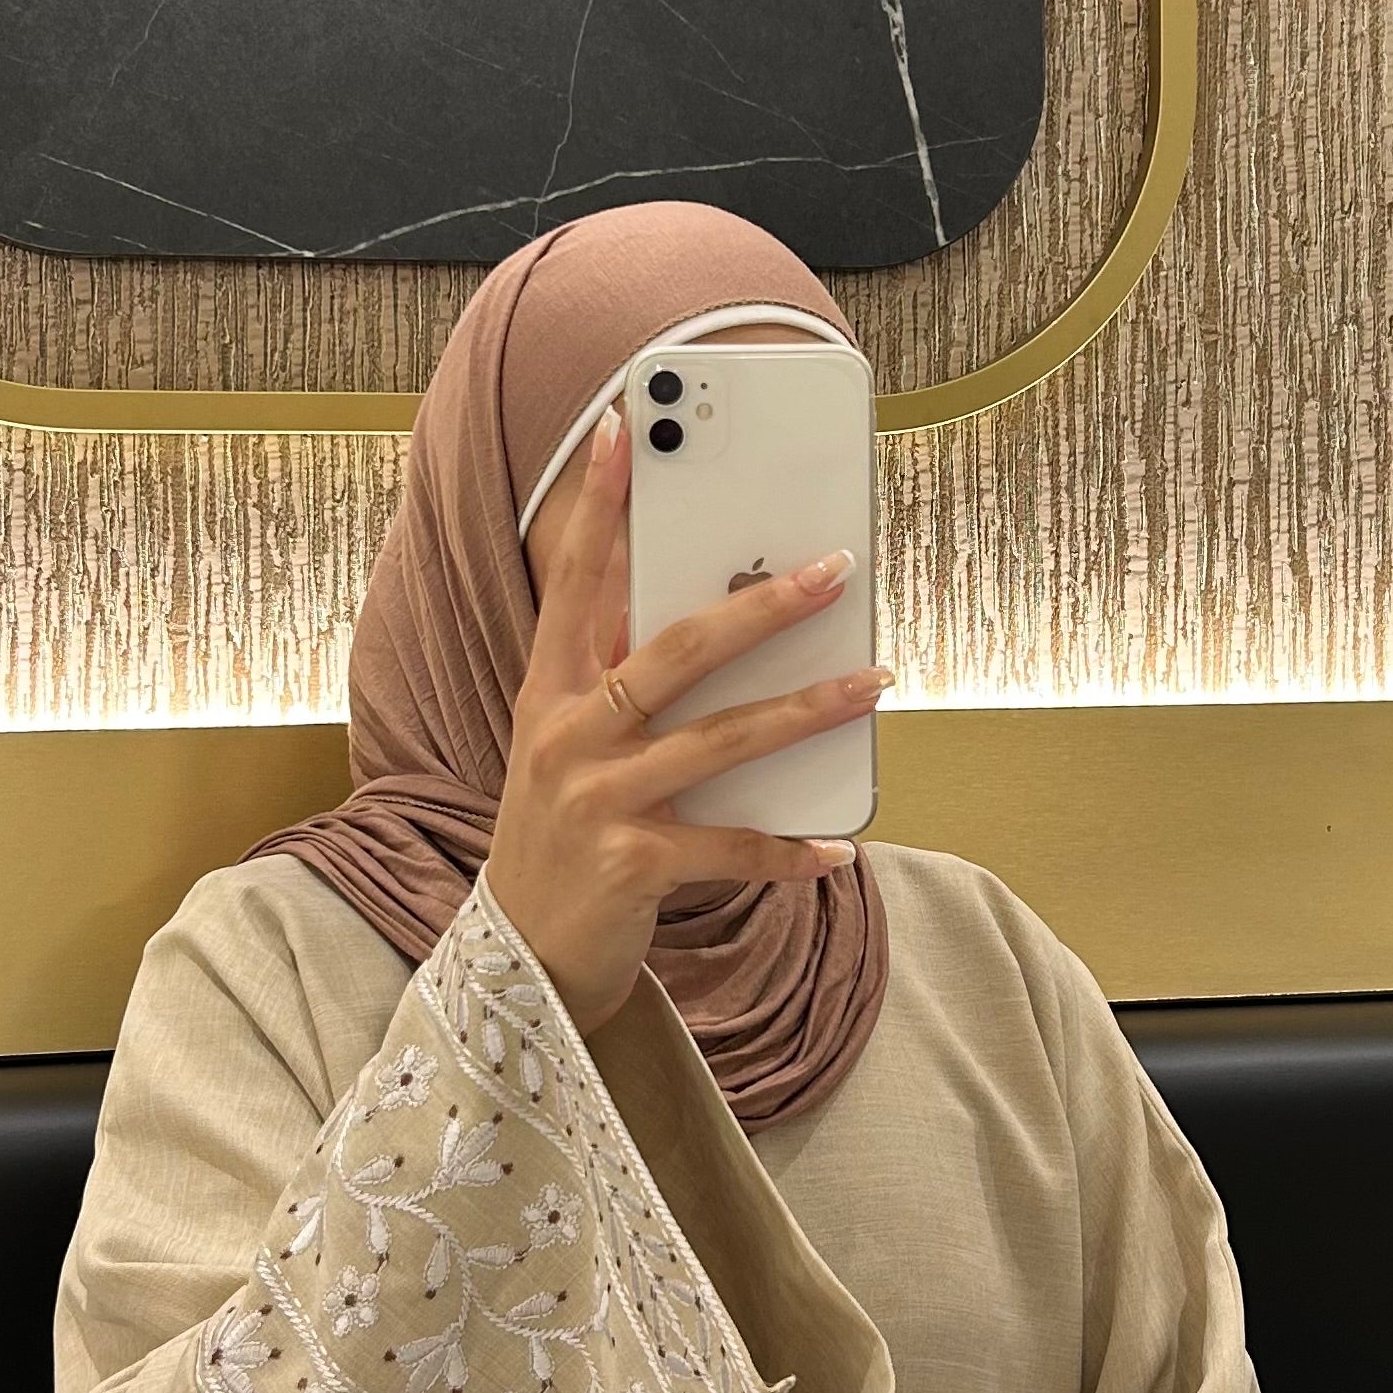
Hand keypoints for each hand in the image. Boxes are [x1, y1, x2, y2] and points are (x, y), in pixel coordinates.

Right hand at [486, 406, 887, 1034]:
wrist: (520, 962)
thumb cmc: (563, 836)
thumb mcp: (568, 748)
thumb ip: (619, 680)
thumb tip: (712, 610)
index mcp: (549, 694)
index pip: (573, 583)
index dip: (598, 507)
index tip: (622, 431)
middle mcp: (567, 737)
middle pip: (673, 651)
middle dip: (760, 606)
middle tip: (832, 571)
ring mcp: (596, 801)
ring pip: (719, 739)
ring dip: (807, 710)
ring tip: (872, 682)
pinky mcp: (630, 865)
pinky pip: (729, 848)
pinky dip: (789, 849)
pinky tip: (838, 846)